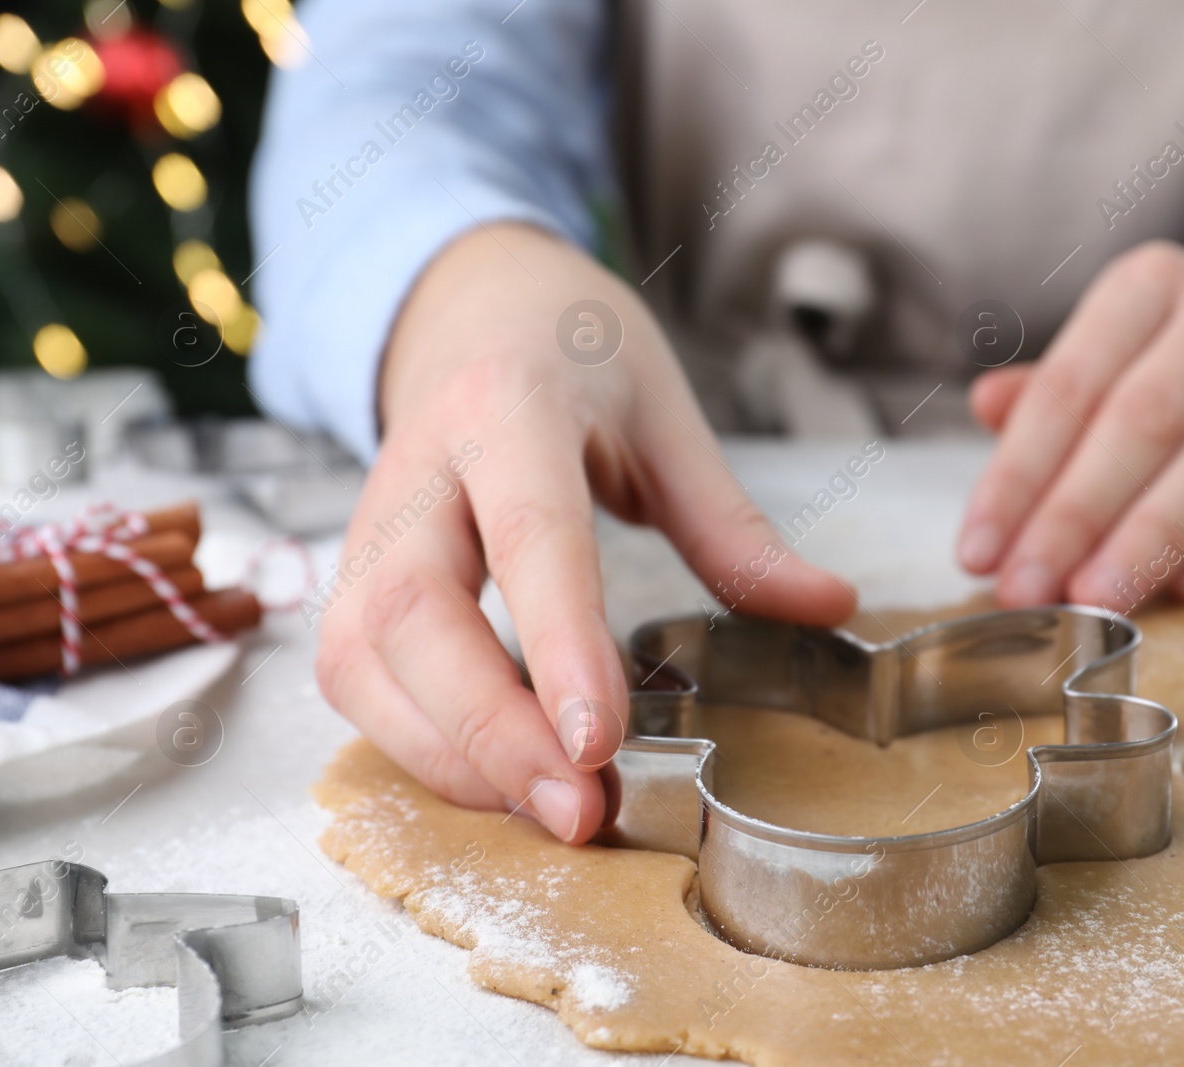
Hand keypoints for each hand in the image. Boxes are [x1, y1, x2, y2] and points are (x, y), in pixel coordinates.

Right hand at [315, 224, 853, 840]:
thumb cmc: (574, 353)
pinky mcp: (355, 574)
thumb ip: (734, 525)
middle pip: (413, 613)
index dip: (560, 641)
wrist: (471, 308)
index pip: (528, 533)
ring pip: (362, 656)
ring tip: (549, 807)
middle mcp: (419, 467)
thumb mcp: (667, 416)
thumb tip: (829, 605)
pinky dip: (416, 742)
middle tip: (581, 808)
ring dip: (447, 753)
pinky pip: (355, 674)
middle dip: (491, 728)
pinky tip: (495, 775)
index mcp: (510, 408)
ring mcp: (370, 524)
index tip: (599, 741)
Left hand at [957, 241, 1183, 610]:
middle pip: (1140, 419)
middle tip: (1027, 591)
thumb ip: (1057, 395)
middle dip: (1074, 516)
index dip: (1017, 476)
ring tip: (1098, 601)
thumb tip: (982, 404)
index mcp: (1150, 283)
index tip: (977, 554)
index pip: (1069, 386)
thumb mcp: (1127, 368)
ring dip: (1152, 537)